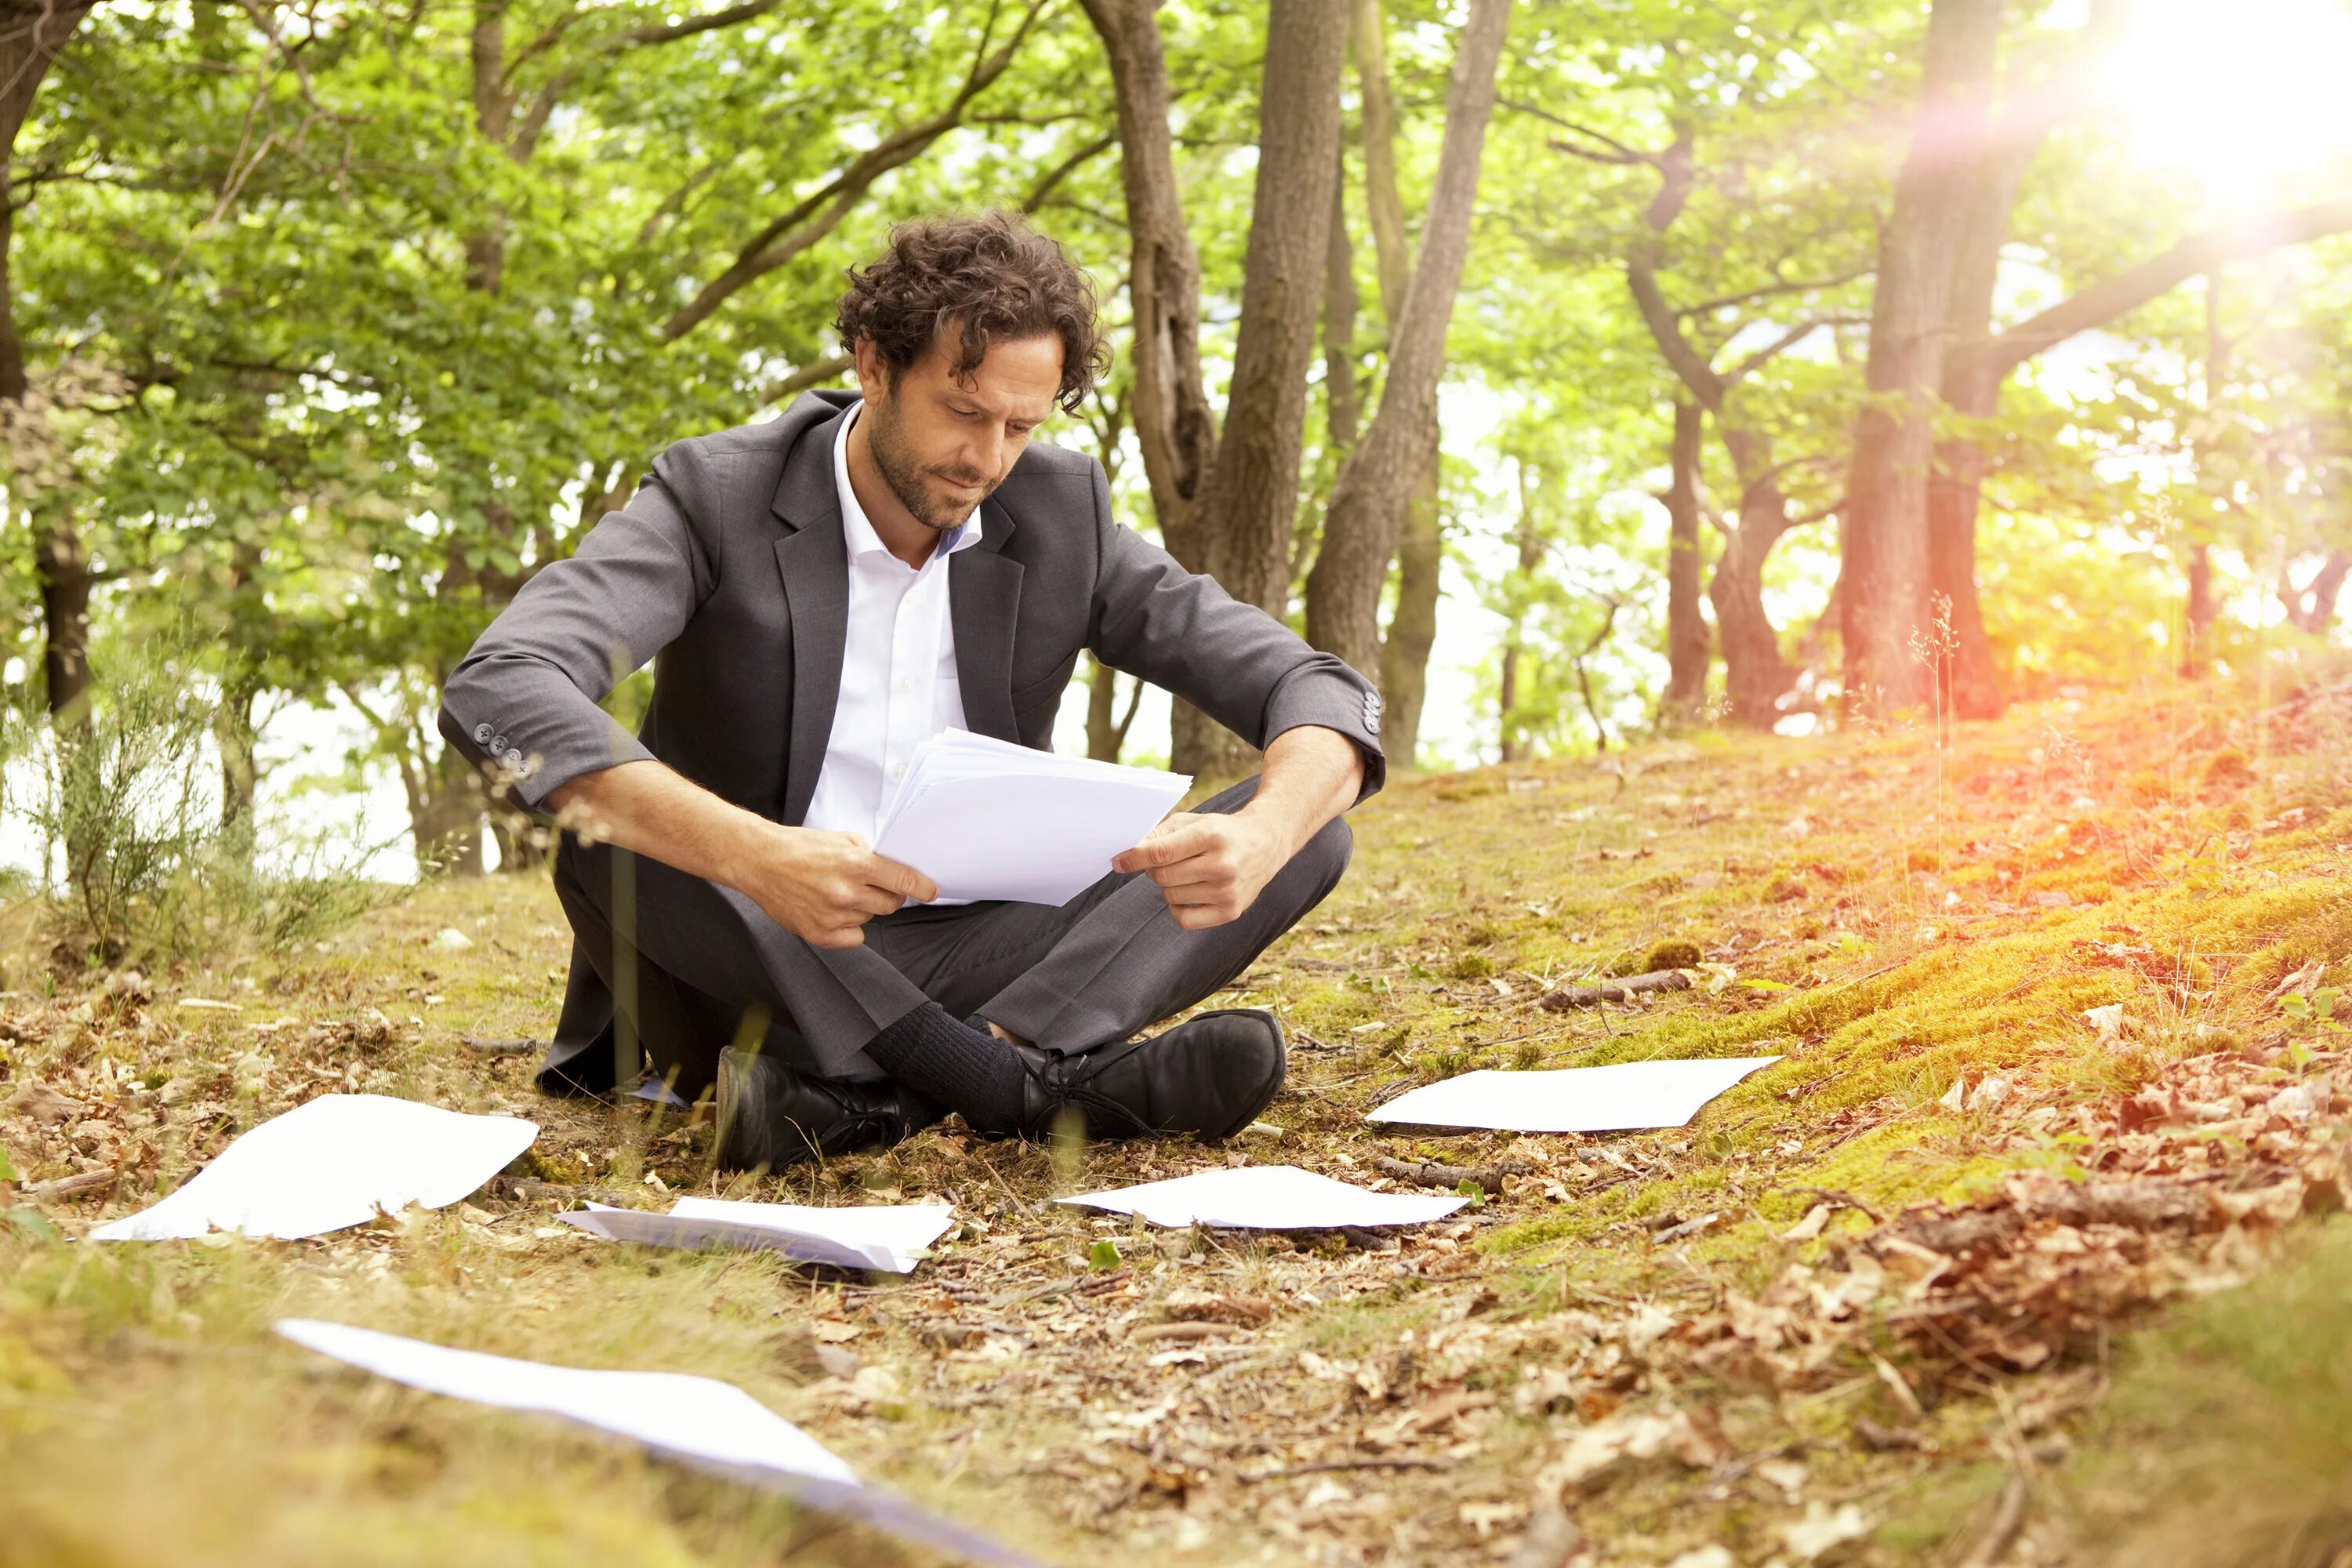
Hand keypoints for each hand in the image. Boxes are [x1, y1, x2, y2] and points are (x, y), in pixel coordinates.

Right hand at [742, 826, 937, 948]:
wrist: (759, 861)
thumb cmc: (798, 848)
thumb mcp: (840, 839)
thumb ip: (868, 854)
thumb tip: (892, 868)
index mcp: (855, 864)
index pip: (903, 882)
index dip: (922, 888)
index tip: (931, 891)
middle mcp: (846, 892)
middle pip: (891, 904)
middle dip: (888, 895)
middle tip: (872, 886)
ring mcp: (833, 915)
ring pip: (869, 918)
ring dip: (862, 908)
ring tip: (836, 892)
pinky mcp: (819, 934)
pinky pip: (853, 937)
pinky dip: (849, 927)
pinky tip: (832, 911)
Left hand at [1112, 812, 1287, 930]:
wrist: (1266, 843)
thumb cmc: (1221, 831)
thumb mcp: (1194, 822)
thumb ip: (1160, 835)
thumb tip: (1128, 855)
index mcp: (1212, 836)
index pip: (1161, 852)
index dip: (1134, 858)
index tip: (1118, 861)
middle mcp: (1223, 865)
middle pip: (1162, 876)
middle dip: (1155, 869)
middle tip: (1166, 861)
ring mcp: (1228, 891)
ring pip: (1170, 896)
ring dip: (1169, 886)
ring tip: (1187, 873)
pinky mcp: (1231, 912)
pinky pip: (1184, 919)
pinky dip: (1178, 907)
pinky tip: (1190, 893)